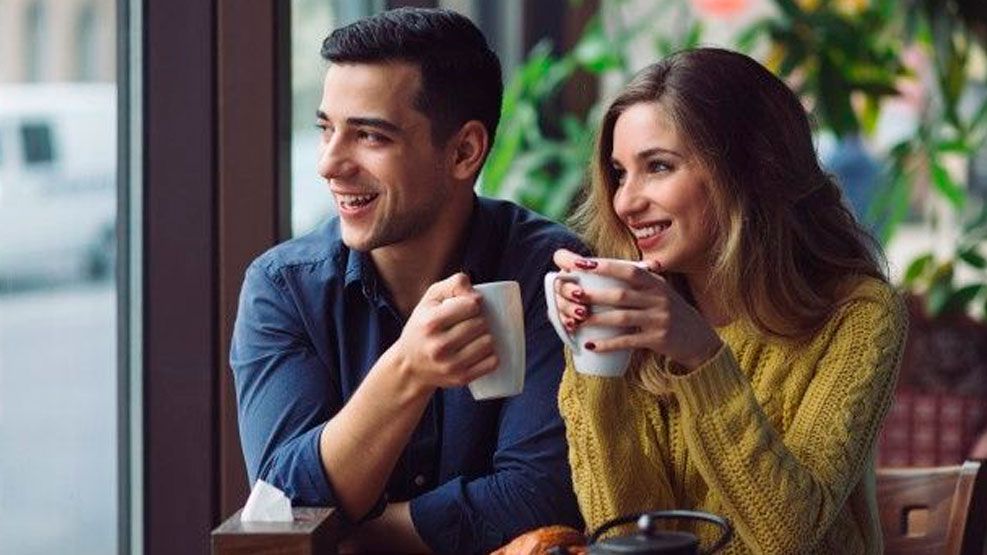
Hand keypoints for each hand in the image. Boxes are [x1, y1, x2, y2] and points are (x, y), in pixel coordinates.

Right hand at [387, 272, 498, 392]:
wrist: (409, 366)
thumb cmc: (423, 326)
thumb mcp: (431, 299)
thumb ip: (454, 284)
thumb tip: (479, 295)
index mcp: (430, 323)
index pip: (471, 305)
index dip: (474, 303)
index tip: (468, 306)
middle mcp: (438, 346)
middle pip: (481, 324)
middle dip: (481, 319)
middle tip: (472, 322)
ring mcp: (450, 365)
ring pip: (489, 343)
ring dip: (487, 336)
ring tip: (476, 336)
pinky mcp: (460, 378)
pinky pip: (492, 362)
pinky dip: (491, 355)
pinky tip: (481, 350)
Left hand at [551, 250, 721, 369]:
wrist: (699, 339)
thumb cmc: (672, 312)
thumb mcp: (661, 291)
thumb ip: (641, 279)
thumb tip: (608, 265)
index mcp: (657, 284)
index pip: (629, 270)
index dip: (605, 266)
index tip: (582, 264)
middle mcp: (659, 299)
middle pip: (621, 295)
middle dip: (595, 295)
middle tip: (573, 294)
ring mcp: (659, 319)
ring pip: (622, 318)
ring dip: (597, 319)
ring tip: (576, 320)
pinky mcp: (658, 339)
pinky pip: (628, 341)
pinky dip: (608, 344)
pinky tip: (591, 345)